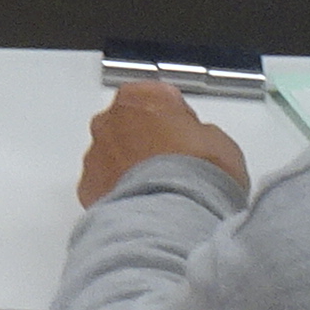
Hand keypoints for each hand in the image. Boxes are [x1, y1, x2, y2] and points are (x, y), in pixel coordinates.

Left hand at [80, 80, 248, 208]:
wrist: (173, 214)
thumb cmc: (195, 174)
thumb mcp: (219, 141)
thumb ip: (200, 131)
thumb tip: (200, 142)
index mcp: (140, 98)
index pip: (155, 96)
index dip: (175, 116)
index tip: (186, 131)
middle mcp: (110, 121)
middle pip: (128, 123)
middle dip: (146, 139)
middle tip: (174, 163)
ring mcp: (96, 154)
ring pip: (112, 153)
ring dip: (130, 166)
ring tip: (161, 189)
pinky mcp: (89, 186)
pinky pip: (104, 183)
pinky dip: (119, 190)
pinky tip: (144, 203)